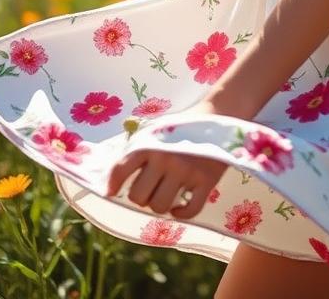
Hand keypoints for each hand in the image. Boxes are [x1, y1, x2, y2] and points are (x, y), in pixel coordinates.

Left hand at [105, 99, 234, 218]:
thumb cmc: (181, 126)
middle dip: (141, 195)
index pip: (120, 170)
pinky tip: (179, 207)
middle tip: (149, 188)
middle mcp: (166, 158)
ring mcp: (187, 171)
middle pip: (138, 197)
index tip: (112, 192)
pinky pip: (190, 210)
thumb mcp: (156, 130)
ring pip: (160, 207)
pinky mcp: (207, 181)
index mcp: (150, 144)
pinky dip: (181, 213)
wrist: (218, 115)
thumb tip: (111, 179)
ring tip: (165, 193)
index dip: (112, 185)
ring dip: (160, 204)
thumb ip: (135, 149)